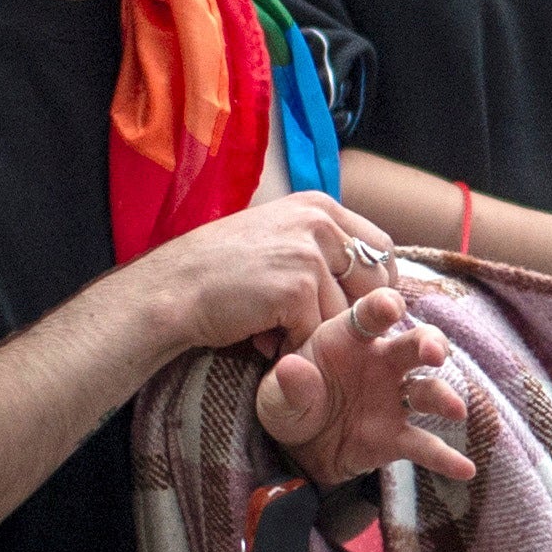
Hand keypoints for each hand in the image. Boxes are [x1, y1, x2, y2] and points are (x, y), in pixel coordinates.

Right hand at [127, 191, 380, 360]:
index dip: (376, 283)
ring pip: (345, 313)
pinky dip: (294, 345)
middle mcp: (319, 222)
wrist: (171, 289)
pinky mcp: (297, 286)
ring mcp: (309, 253)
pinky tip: (264, 340)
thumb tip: (369, 275)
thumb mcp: (277, 236)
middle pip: (374, 280)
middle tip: (316, 328)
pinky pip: (317, 331)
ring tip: (277, 332)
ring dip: (315, 334)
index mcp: (318, 206)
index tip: (358, 308)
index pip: (379, 247)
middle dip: (355, 313)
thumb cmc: (220, 271)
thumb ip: (318, 244)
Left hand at [255, 281, 476, 487]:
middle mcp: (382, 362)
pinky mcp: (396, 437)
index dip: (384, 305)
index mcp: (351, 338)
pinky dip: (445, 457)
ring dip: (444, 396)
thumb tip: (292, 369)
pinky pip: (424, 445)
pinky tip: (464, 468)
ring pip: (428, 389)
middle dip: (430, 343)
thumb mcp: (275, 395)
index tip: (392, 308)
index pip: (371, 314)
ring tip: (456, 410)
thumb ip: (288, 385)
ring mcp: (394, 399)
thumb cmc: (290, 402)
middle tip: (435, 353)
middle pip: (414, 344)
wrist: (295, 449)